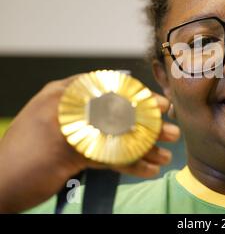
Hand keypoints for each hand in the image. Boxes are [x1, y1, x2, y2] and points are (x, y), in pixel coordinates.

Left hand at [0, 75, 179, 212]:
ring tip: (165, 155)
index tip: (161, 105)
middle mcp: (74, 114)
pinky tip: (147, 169)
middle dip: (147, 125)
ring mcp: (78, 138)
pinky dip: (127, 164)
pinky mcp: (78, 159)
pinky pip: (108, 158)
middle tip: (172, 132)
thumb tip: (125, 112)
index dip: (138, 97)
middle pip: (117, 116)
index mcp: (64, 98)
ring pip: (116, 138)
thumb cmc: (16, 164)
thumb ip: (90, 120)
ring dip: (142, 147)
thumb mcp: (53, 136)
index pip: (108, 90)